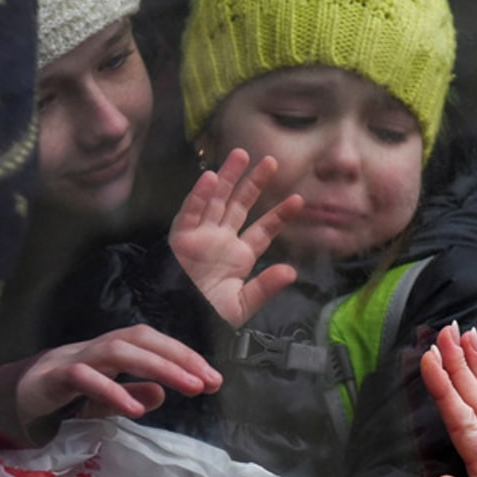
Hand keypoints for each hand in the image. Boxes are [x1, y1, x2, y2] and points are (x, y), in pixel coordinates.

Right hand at [16, 324, 221, 436]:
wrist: (0, 402)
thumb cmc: (57, 398)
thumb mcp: (101, 399)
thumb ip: (130, 393)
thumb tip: (161, 394)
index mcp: (109, 350)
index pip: (152, 341)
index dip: (184, 355)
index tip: (213, 378)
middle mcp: (93, 347)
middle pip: (140, 338)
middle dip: (179, 357)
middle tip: (209, 381)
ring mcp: (71, 358)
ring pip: (118, 351)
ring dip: (158, 366)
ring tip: (187, 387)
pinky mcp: (50, 378)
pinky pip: (84, 378)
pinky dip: (112, 390)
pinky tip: (137, 408)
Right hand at [170, 148, 302, 326]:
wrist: (178, 323)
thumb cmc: (207, 316)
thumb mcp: (241, 305)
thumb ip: (265, 287)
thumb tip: (291, 271)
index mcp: (237, 257)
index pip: (262, 230)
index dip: (279, 215)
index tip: (298, 200)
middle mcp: (220, 241)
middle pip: (240, 205)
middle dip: (254, 183)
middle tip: (271, 161)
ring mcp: (200, 236)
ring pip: (216, 200)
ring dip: (227, 177)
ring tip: (241, 154)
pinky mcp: (180, 237)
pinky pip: (190, 212)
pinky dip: (199, 195)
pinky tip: (210, 177)